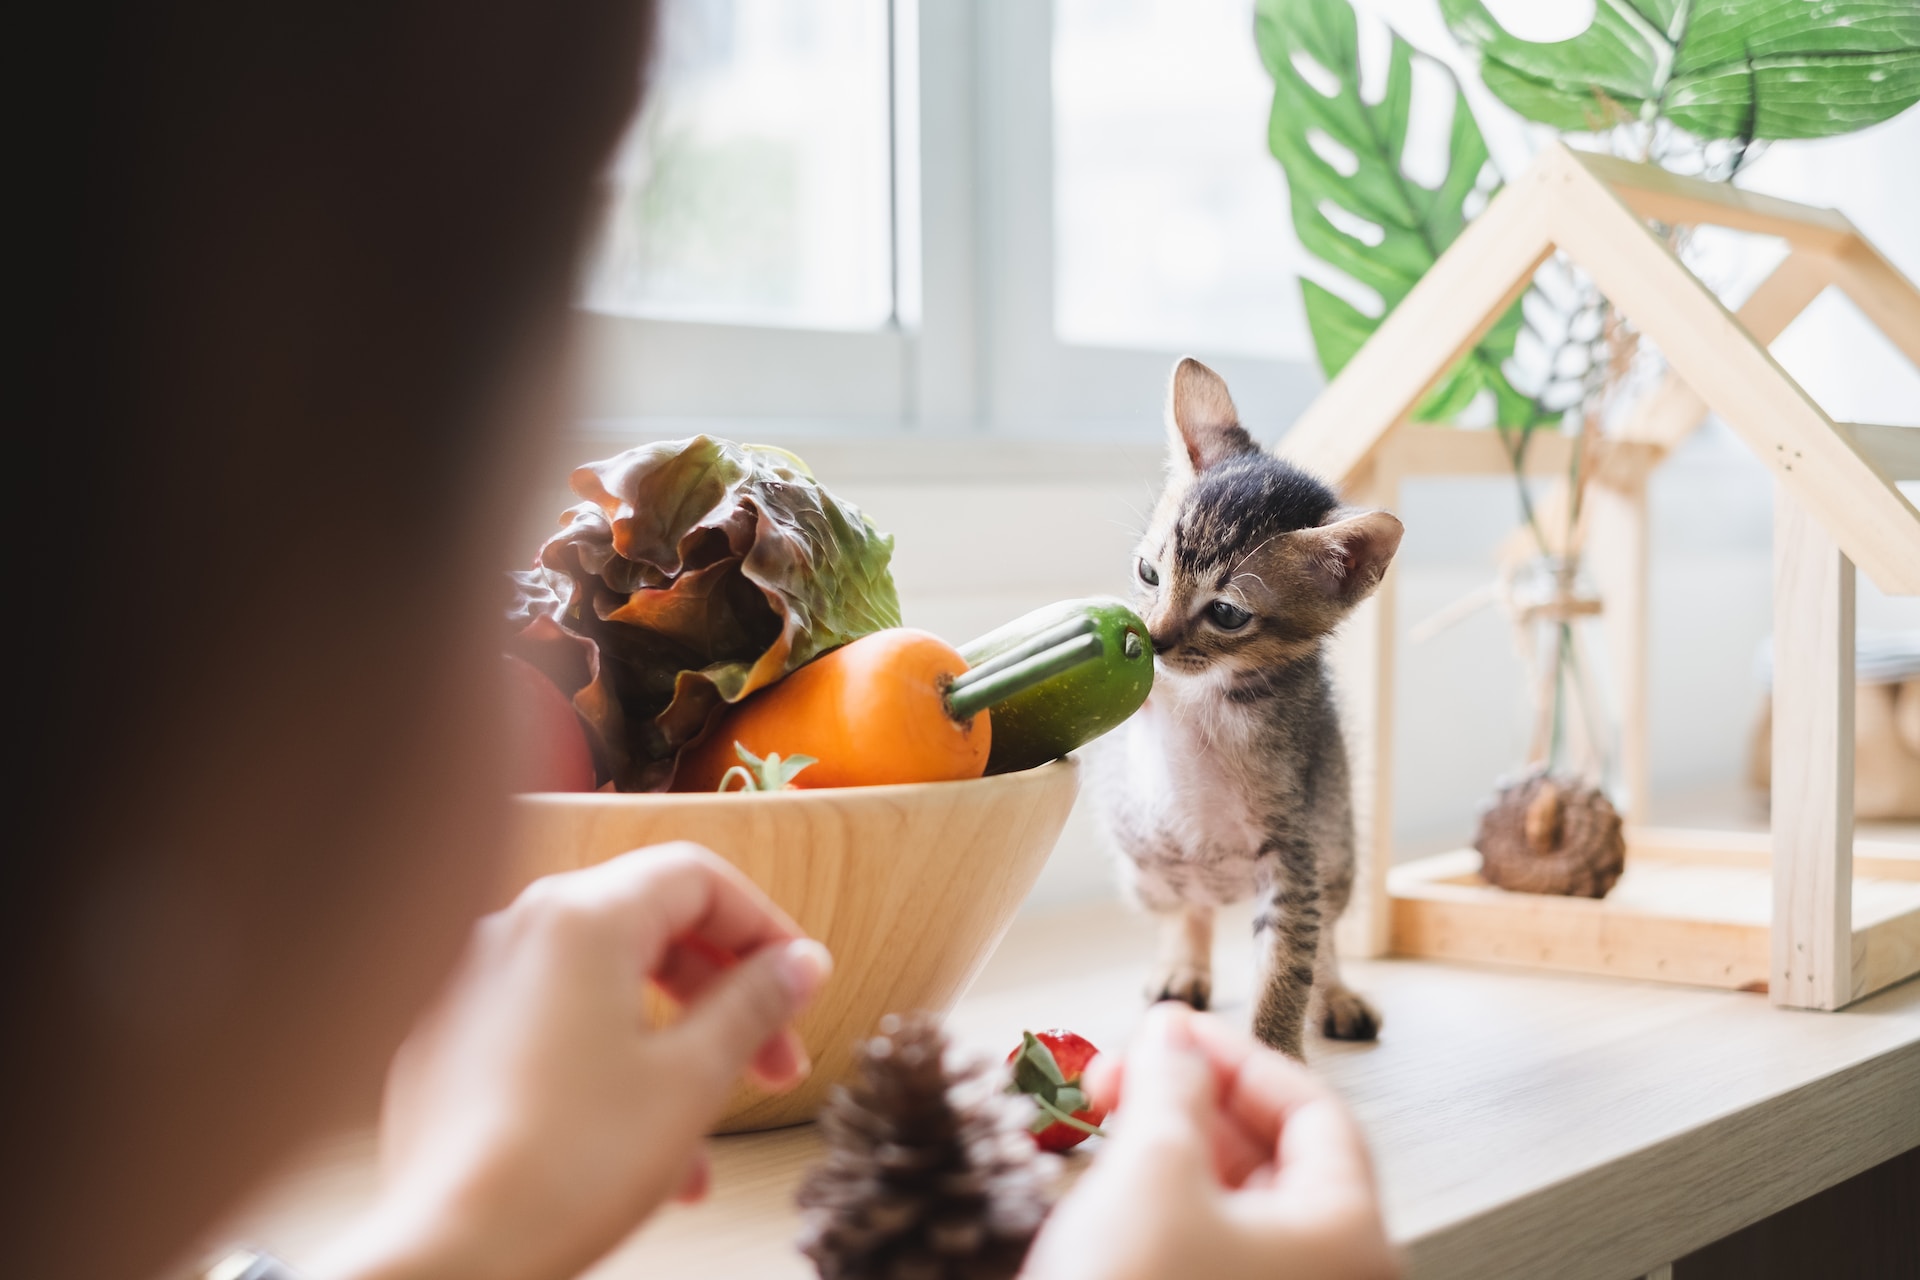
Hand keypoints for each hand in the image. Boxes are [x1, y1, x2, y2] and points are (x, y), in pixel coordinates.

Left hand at [312, 843, 831, 1279]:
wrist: (452, 1256)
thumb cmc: (564, 1168)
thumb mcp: (694, 1078)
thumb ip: (755, 1003)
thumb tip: (797, 963)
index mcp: (583, 917)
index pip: (698, 877)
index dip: (765, 927)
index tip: (799, 980)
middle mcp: (518, 931)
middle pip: (652, 928)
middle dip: (725, 996)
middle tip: (774, 1060)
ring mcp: (473, 985)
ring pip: (604, 988)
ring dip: (672, 1046)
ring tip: (707, 1129)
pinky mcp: (449, 1042)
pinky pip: (550, 1029)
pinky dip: (606, 1066)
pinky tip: (639, 1147)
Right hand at [1022, 1004, 1397, 1279]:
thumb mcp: (1151, 1168)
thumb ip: (1171, 1084)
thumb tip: (1172, 1037)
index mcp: (1352, 1240)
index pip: (1316, 1113)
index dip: (1235, 1057)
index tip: (1171, 1030)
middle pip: (1280, 1163)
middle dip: (1196, 1104)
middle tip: (1127, 1072)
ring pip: (1239, 1212)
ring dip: (1172, 1155)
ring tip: (1108, 1127)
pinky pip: (1210, 1257)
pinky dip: (1165, 1213)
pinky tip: (1109, 1197)